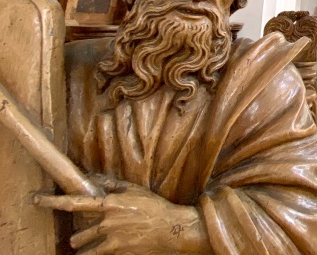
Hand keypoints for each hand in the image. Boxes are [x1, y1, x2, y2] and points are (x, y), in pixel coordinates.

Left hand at [34, 176, 210, 253]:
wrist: (173, 229)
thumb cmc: (155, 208)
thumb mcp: (135, 191)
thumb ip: (113, 185)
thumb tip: (94, 178)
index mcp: (111, 204)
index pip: (74, 202)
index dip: (53, 201)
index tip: (37, 200)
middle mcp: (108, 222)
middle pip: (78, 236)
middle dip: (80, 239)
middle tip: (85, 238)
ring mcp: (112, 240)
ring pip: (86, 251)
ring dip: (88, 250)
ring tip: (96, 248)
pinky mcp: (118, 253)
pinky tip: (109, 251)